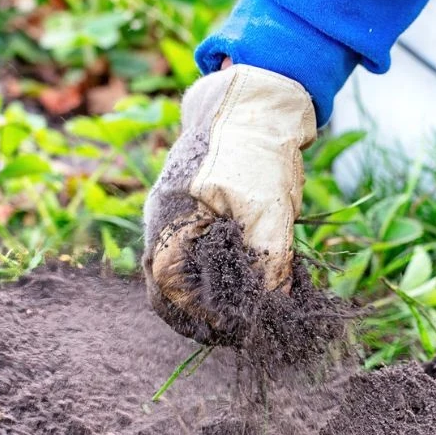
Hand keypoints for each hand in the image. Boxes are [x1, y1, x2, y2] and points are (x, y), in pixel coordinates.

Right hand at [143, 65, 316, 341]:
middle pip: (166, 288)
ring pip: (176, 276)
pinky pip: (188, 257)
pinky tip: (242, 286)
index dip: (202, 317)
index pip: (170, 289)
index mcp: (170, 220)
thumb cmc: (258, 150)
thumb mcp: (271, 210)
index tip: (238, 331)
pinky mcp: (187, 213)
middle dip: (199, 316)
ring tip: (242, 316)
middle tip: (238, 333)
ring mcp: (170, 216)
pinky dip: (212, 278)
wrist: (253, 101)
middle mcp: (161, 221)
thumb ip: (271, 261)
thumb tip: (274, 309)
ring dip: (205, 300)